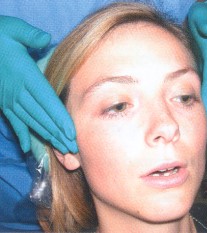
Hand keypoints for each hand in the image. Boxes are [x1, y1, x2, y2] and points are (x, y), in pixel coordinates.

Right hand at [0, 16, 77, 153]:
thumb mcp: (13, 29)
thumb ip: (30, 35)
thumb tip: (46, 38)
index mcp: (25, 76)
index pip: (47, 101)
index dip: (59, 118)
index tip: (71, 133)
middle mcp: (18, 92)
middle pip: (42, 116)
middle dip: (58, 133)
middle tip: (72, 148)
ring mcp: (9, 99)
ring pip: (31, 121)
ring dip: (46, 135)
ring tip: (60, 147)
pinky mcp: (3, 102)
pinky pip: (14, 121)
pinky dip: (21, 134)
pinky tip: (26, 147)